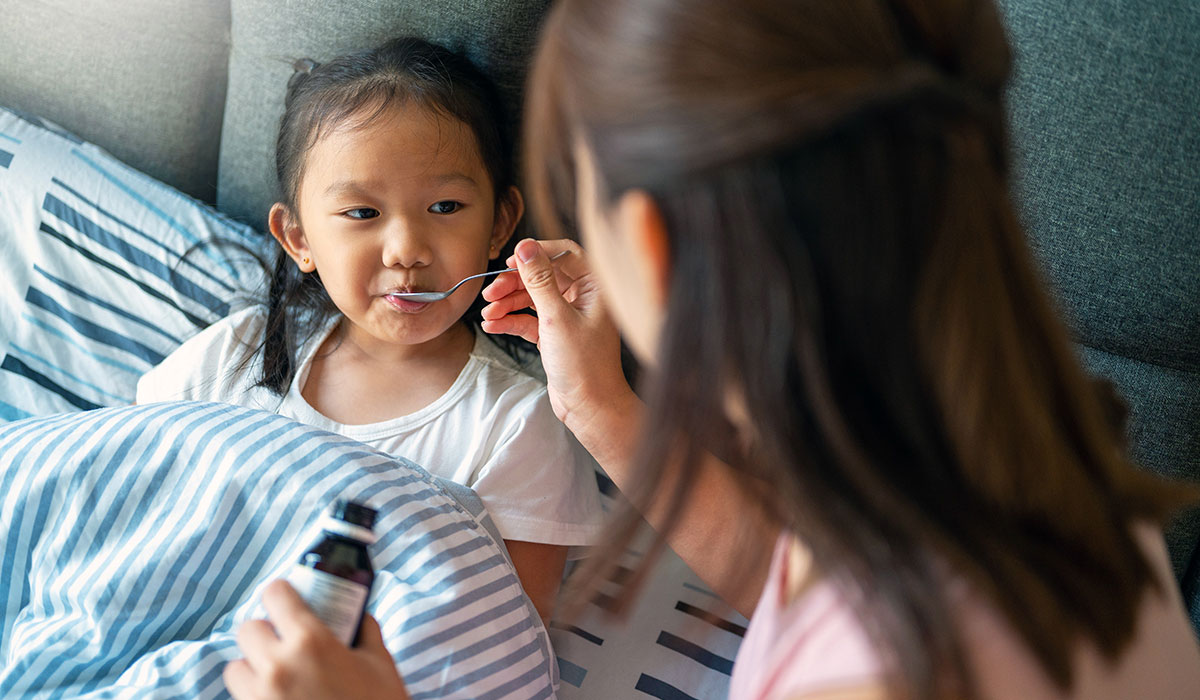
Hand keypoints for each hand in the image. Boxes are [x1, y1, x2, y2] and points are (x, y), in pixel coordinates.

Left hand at [224, 580, 409, 699]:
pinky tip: (279, 697)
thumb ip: (365, 633)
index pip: (275, 595)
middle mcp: (278, 666)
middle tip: (284, 641)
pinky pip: (241, 698)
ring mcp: (260, 697)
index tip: (288, 599)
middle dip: (265, 632)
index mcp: (310, 642)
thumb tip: (357, 616)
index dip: (281, 593)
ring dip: (252, 667)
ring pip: (235, 668)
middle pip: (248, 629)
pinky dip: (253, 694)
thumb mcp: (380, 664)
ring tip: (276, 675)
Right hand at [481, 239, 636, 437]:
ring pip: (532, 298)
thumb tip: (525, 247)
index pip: (564, 254)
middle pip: (542, 276)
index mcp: (594, 288)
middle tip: (490, 292)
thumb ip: (539, 280)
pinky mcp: (554, 334)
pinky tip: (492, 325)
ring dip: (508, 303)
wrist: (589, 407)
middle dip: (514, 283)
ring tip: (488, 313)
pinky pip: (528, 319)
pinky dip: (510, 320)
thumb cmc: (584, 365)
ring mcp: (567, 316)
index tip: (510, 261)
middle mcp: (582, 298)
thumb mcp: (556, 318)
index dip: (536, 254)